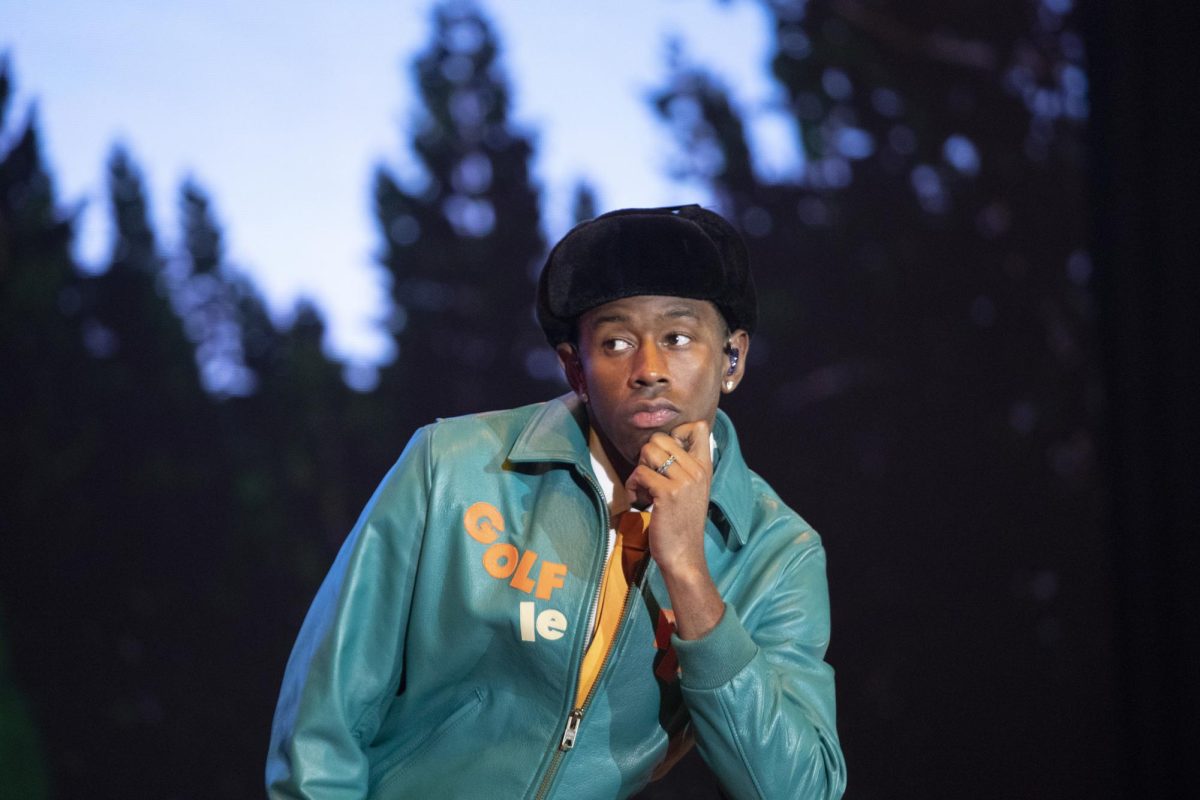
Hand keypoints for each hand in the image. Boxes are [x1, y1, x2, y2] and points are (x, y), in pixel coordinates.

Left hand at [624, 421, 712, 584]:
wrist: (684, 556)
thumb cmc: (682, 524)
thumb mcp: (692, 490)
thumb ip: (684, 467)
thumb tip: (660, 444)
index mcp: (705, 467)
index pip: (697, 427)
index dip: (674, 433)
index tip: (665, 456)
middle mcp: (698, 470)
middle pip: (661, 437)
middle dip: (647, 456)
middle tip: (649, 478)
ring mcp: (684, 481)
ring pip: (648, 451)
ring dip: (638, 470)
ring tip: (644, 489)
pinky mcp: (667, 493)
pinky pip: (640, 473)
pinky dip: (632, 486)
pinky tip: (638, 501)